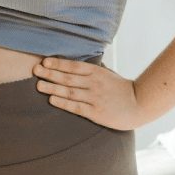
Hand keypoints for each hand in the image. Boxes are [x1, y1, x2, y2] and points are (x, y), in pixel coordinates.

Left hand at [32, 57, 147, 129]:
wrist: (139, 104)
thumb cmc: (120, 89)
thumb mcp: (106, 74)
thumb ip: (91, 71)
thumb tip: (72, 66)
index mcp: (97, 72)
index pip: (73, 66)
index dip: (58, 64)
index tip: (44, 61)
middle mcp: (94, 83)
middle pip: (68, 78)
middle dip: (50, 74)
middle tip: (34, 70)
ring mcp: (95, 98)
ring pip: (70, 92)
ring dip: (53, 88)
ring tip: (39, 85)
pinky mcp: (96, 112)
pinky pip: (76, 107)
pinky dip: (63, 103)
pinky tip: (52, 100)